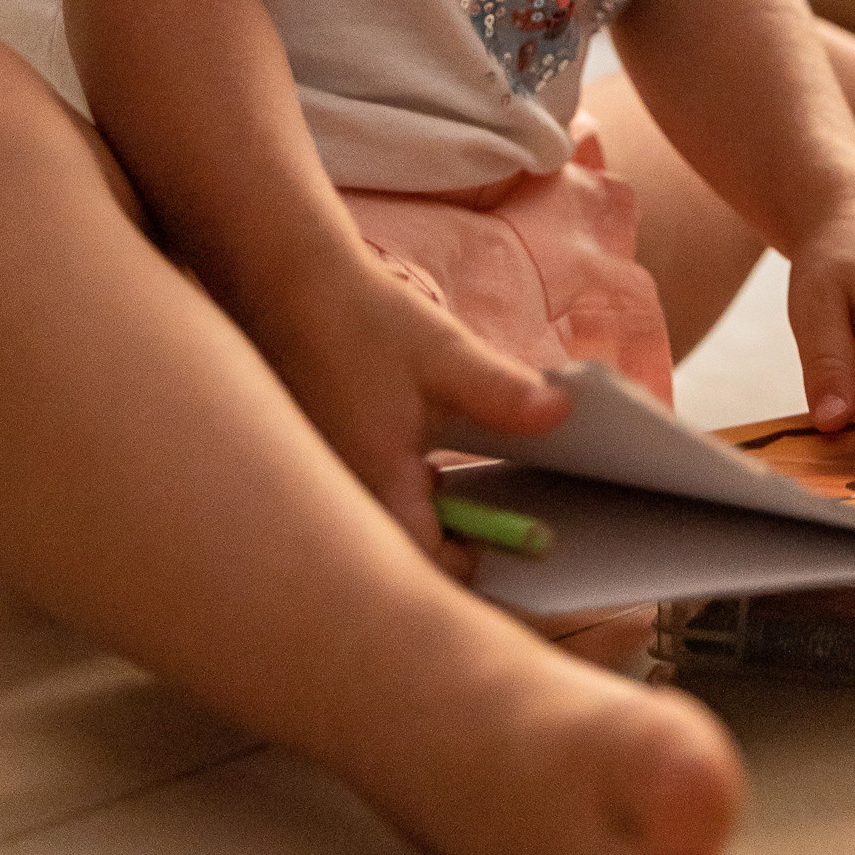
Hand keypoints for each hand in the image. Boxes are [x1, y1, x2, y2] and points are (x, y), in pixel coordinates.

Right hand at [252, 249, 568, 568]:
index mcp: (376, 484)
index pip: (428, 566)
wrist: (293, 289)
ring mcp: (326, 484)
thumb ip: (502, 392)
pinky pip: (365, 503)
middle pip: (404, 557)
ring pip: (384, 529)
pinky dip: (397, 495)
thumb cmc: (366, 321)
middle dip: (450, 543)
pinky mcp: (321, 466)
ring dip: (424, 517)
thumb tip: (562, 415)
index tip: (513, 540)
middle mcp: (343, 497)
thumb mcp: (445, 355)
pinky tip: (414, 459)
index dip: (473, 561)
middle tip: (488, 517)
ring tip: (450, 482)